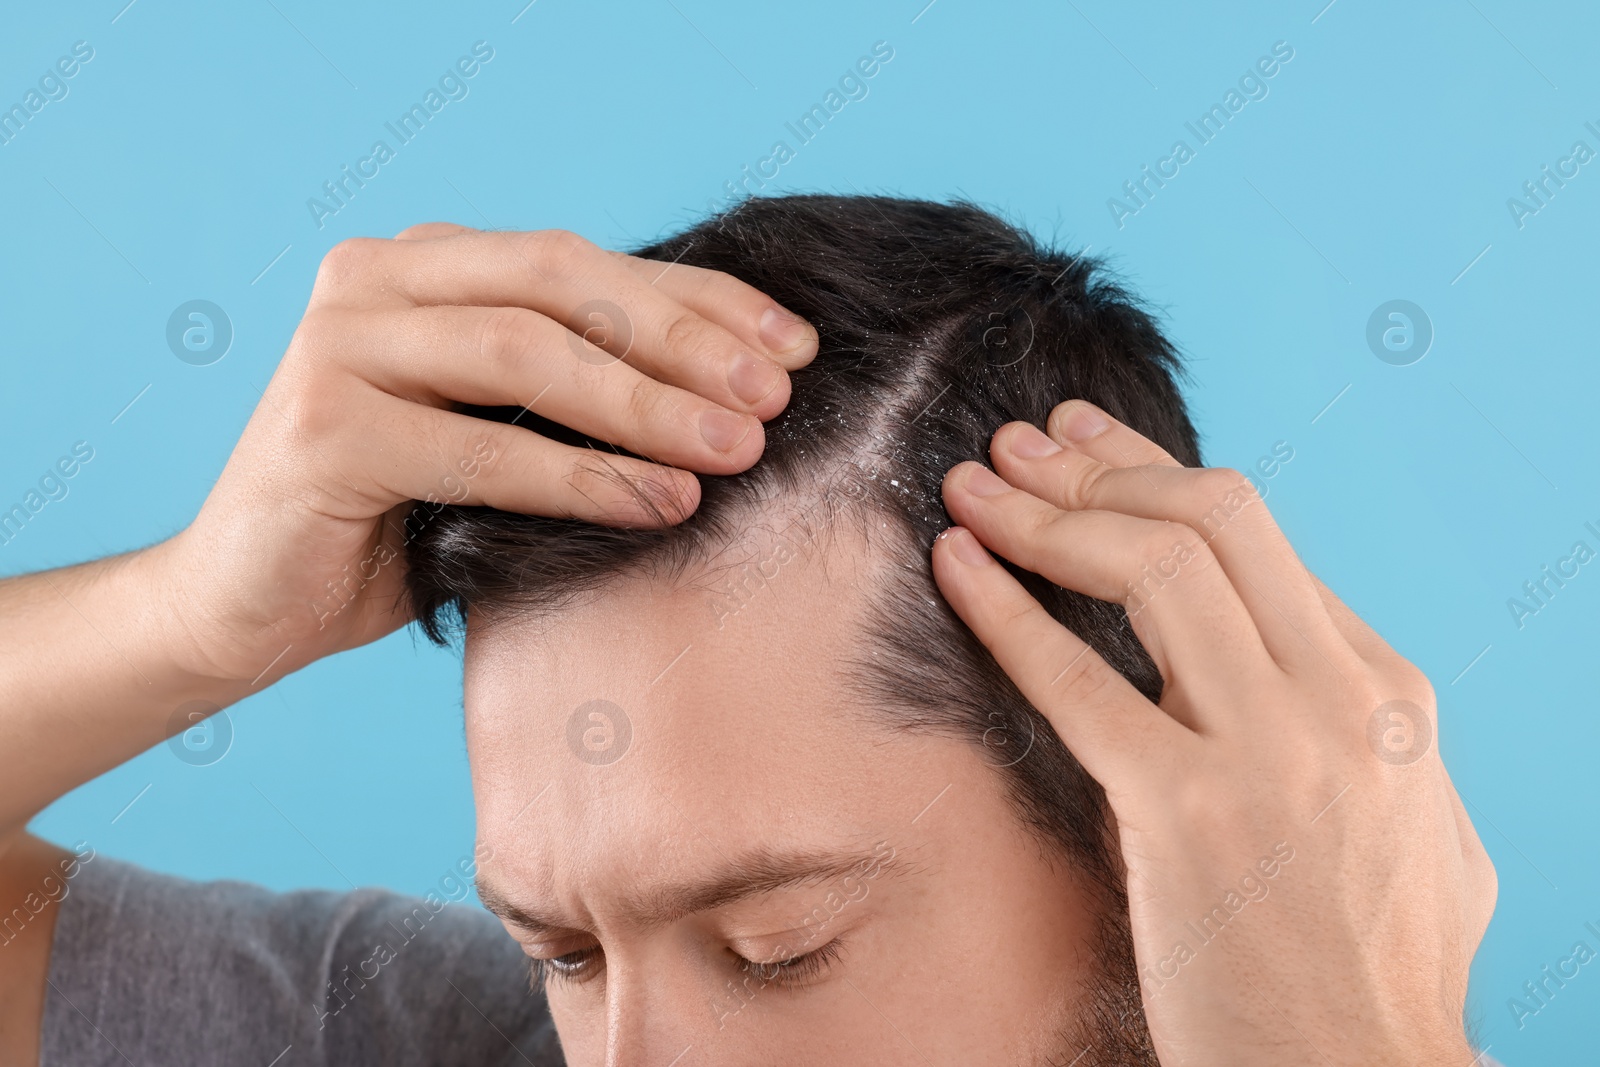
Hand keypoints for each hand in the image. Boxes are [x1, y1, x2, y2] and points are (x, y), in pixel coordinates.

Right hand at [159, 223, 816, 685]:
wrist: (249, 603)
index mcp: (424, 265)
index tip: (794, 344)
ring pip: (524, 355)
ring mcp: (339, 347)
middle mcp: (373, 280)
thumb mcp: (498, 431)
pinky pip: (483, 450)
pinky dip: (583, 479)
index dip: (698, 299)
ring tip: (736, 449)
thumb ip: (575, 387)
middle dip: (682, 340)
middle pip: (560, 287)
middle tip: (775, 393)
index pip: (585, 263)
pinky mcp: (324, 432)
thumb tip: (739, 384)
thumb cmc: (395, 518)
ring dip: (645, 404)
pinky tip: (662, 505)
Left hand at [931, 401, 1494, 1065]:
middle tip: (1017, 443)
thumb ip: (1362, 727)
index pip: (1259, 534)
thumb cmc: (1383, 968)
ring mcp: (1269, 751)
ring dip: (1045, 513)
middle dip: (1100, 463)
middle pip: (1211, 517)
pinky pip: (1077, 680)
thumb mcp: (1416, 821)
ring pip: (1151, 568)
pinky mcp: (1187, 815)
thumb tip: (1298, 657)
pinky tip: (956, 569)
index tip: (1084, 444)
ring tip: (973, 485)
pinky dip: (1006, 611)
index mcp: (1384, 689)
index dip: (1154, 470)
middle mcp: (1337, 697)